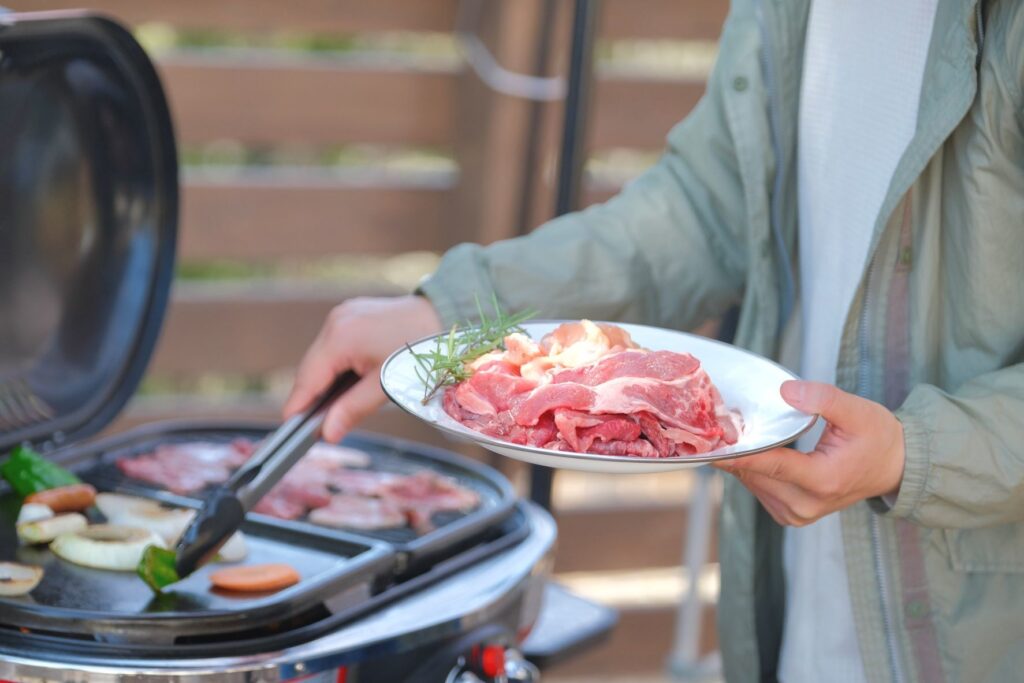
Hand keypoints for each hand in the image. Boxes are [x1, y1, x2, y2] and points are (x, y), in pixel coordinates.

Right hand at [284, 295, 442, 441]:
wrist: (445, 315)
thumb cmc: (420, 350)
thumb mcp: (386, 385)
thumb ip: (353, 409)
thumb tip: (327, 434)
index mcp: (341, 337)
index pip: (308, 378)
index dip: (298, 405)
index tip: (291, 429)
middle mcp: (336, 321)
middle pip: (311, 368)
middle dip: (314, 396)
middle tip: (320, 424)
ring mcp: (342, 314)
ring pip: (321, 357)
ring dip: (326, 380)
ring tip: (338, 404)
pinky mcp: (351, 313)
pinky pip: (333, 344)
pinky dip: (337, 364)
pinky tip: (350, 379)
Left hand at [713, 380, 904, 525]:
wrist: (895, 467)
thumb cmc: (878, 438)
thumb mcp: (858, 411)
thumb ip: (822, 399)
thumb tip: (785, 391)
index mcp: (823, 480)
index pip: (770, 465)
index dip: (737, 453)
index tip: (710, 444)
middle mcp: (807, 504)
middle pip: (755, 475)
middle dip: (734, 451)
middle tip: (715, 424)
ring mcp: (798, 514)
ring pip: (753, 484)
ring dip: (740, 461)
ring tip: (730, 433)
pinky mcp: (791, 515)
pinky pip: (759, 490)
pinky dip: (751, 471)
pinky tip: (750, 450)